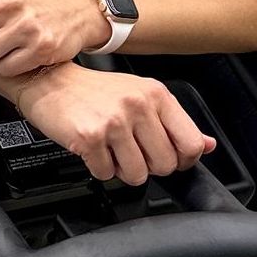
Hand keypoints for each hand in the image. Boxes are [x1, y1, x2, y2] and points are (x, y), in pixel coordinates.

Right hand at [14, 65, 215, 185]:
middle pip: (165, 165)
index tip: (171, 158)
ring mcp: (113, 122)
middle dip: (149, 166)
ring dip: (123, 170)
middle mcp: (138, 106)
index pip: (191, 143)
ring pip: (137, 175)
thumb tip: (207, 145)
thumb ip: (175, 122)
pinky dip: (100, 169)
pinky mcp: (89, 138)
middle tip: (132, 152)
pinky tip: (94, 150)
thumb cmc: (93, 90)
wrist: (49, 81)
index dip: (183, 160)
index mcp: (156, 95)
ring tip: (112, 151)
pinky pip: (107, 175)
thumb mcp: (140, 95)